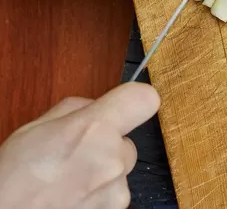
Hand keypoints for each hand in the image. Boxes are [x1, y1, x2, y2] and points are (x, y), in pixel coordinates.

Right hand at [0, 82, 159, 208]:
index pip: (144, 99)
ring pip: (120, 170)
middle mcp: (113, 157)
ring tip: (67, 182)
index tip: (127, 106)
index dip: (135, 100)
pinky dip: (98, 194)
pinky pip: (114, 192)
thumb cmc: (11, 179)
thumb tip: (98, 106)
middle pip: (127, 142)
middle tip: (74, 156)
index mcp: (94, 128)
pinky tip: (71, 197)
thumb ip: (76, 110)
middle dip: (107, 146)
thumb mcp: (36, 128)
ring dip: (102, 173)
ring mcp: (117, 188)